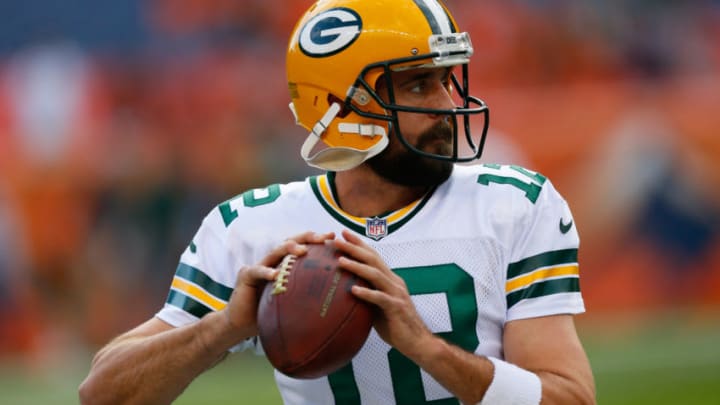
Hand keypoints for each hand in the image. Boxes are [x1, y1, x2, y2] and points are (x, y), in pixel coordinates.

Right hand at [223, 231, 334, 336]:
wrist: (241, 325)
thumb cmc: (269, 316)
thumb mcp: (292, 306)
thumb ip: (309, 301)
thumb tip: (338, 305)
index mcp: (284, 266)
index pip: (302, 248)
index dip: (317, 242)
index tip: (334, 238)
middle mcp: (272, 262)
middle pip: (291, 243)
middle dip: (308, 238)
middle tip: (323, 238)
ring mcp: (259, 266)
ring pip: (275, 252)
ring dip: (289, 249)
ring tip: (302, 250)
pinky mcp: (246, 275)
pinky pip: (257, 271)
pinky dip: (266, 272)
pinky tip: (275, 275)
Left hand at [333, 230, 432, 357]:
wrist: (418, 343)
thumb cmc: (396, 326)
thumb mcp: (379, 308)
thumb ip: (367, 296)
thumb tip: (346, 293)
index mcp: (391, 280)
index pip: (373, 257)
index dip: (359, 244)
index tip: (343, 234)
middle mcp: (394, 282)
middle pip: (373, 260)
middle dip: (355, 248)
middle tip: (337, 239)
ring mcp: (396, 294)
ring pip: (375, 275)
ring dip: (357, 266)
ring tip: (341, 261)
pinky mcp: (396, 308)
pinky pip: (380, 298)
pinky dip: (366, 293)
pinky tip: (353, 290)